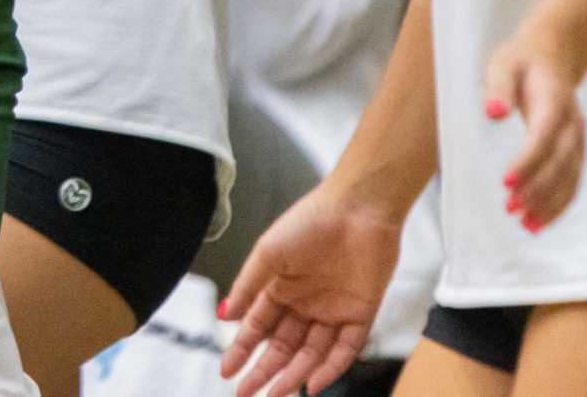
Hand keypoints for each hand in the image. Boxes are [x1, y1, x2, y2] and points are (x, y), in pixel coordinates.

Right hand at [218, 183, 403, 396]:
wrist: (358, 208)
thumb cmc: (308, 222)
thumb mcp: (268, 254)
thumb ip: (248, 287)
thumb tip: (225, 318)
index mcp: (281, 287)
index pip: (258, 327)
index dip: (242, 350)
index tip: (226, 371)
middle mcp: (306, 304)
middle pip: (283, 347)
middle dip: (264, 371)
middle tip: (246, 394)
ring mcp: (333, 311)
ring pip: (311, 353)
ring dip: (294, 375)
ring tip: (275, 395)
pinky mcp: (361, 314)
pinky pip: (344, 349)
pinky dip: (329, 368)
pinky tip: (312, 384)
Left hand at [482, 27, 583, 231]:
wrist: (552, 53)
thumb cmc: (521, 60)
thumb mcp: (503, 64)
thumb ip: (499, 87)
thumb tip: (493, 113)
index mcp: (555, 103)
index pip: (542, 138)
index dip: (527, 162)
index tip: (505, 182)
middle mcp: (573, 125)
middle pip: (559, 164)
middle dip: (536, 190)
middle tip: (510, 210)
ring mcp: (579, 140)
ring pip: (570, 178)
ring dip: (550, 204)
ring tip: (526, 226)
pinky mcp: (576, 151)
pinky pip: (573, 182)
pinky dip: (560, 204)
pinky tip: (540, 222)